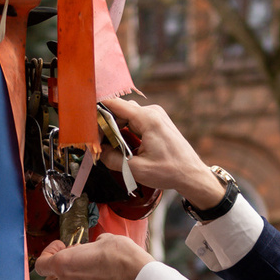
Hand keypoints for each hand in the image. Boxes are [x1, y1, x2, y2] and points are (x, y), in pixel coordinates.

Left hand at [34, 236, 150, 279]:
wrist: (138, 276)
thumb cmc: (121, 255)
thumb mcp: (102, 240)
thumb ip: (87, 247)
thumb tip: (90, 249)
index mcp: (63, 264)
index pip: (40, 265)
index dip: (47, 254)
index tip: (59, 248)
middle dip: (56, 273)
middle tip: (70, 262)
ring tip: (85, 272)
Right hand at [98, 96, 222, 207]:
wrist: (192, 174)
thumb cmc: (171, 171)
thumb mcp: (136, 169)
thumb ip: (113, 159)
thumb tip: (99, 151)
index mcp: (148, 119)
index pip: (115, 104)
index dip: (98, 113)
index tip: (88, 125)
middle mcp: (152, 112)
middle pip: (120, 110)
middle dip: (106, 125)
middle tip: (98, 142)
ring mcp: (156, 116)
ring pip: (127, 116)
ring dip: (116, 129)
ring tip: (109, 146)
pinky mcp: (157, 122)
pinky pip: (135, 121)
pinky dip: (126, 131)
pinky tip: (122, 146)